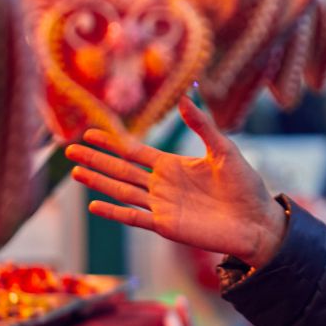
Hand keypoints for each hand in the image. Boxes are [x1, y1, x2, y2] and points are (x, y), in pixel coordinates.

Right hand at [67, 97, 286, 266]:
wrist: (257, 221)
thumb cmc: (246, 186)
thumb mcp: (224, 150)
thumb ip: (202, 126)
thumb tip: (184, 98)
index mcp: (174, 166)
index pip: (135, 152)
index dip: (113, 142)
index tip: (90, 132)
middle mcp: (162, 185)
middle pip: (121, 170)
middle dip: (96, 159)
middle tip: (69, 150)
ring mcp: (162, 206)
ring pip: (122, 191)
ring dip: (99, 182)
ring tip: (76, 171)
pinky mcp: (166, 226)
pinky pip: (134, 218)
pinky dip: (114, 212)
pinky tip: (93, 205)